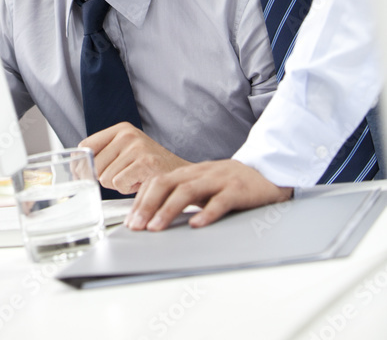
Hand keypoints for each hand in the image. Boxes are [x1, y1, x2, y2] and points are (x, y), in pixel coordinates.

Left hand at [80, 122, 189, 194]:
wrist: (180, 177)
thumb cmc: (149, 168)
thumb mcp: (125, 153)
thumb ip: (103, 155)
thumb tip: (75, 168)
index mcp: (121, 129)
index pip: (85, 145)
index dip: (83, 164)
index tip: (86, 173)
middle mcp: (128, 134)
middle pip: (94, 165)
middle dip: (104, 178)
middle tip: (123, 177)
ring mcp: (136, 147)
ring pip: (105, 177)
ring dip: (118, 185)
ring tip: (135, 178)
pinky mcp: (144, 163)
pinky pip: (118, 184)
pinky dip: (128, 190)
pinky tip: (141, 183)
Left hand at [124, 158, 292, 230]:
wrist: (267, 171)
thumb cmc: (231, 182)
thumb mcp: (203, 184)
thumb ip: (182, 194)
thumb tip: (154, 213)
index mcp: (189, 172)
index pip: (158, 181)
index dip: (142, 199)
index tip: (131, 219)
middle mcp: (200, 173)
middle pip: (166, 183)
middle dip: (148, 205)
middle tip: (136, 226)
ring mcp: (218, 180)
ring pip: (188, 191)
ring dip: (168, 210)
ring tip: (156, 227)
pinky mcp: (238, 189)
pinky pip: (220, 201)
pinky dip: (207, 213)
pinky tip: (196, 225)